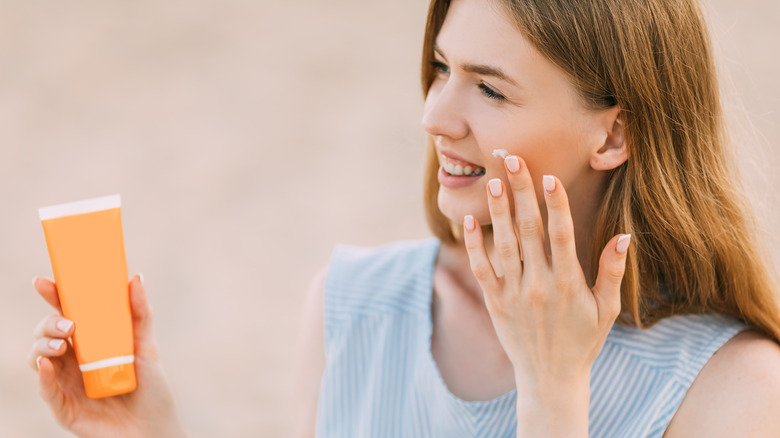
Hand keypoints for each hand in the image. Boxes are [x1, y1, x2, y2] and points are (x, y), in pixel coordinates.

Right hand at [28, 275, 186, 437]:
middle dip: (49, 323)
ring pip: (38, 358)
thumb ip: (140, 313)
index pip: (65, 315)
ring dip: (43, 345)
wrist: (154, 429)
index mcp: (89, 343)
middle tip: (68, 324)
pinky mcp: (64, 408)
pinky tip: (46, 364)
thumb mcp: (147, 346)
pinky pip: (46, 390)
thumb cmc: (151, 389)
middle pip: (46, 334)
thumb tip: (136, 277)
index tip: (44, 281)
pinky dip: (42, 376)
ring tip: (60, 344)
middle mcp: (73, 361)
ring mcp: (66, 384)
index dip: (52, 297)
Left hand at [463, 155, 629, 435]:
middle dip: (520, 192)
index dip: (555, 204)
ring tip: (493, 181)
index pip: (561, 235)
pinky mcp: (495, 302)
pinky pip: (481, 269)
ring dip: (497, 212)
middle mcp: (539, 285)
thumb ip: (612, 271)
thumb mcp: (607, 309)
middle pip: (528, 230)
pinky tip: (467, 222)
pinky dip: (473, 245)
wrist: (550, 378)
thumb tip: (625, 235)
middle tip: (512, 159)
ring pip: (503, 245)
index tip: (548, 176)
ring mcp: (514, 293)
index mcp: (569, 283)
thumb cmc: (583, 341)